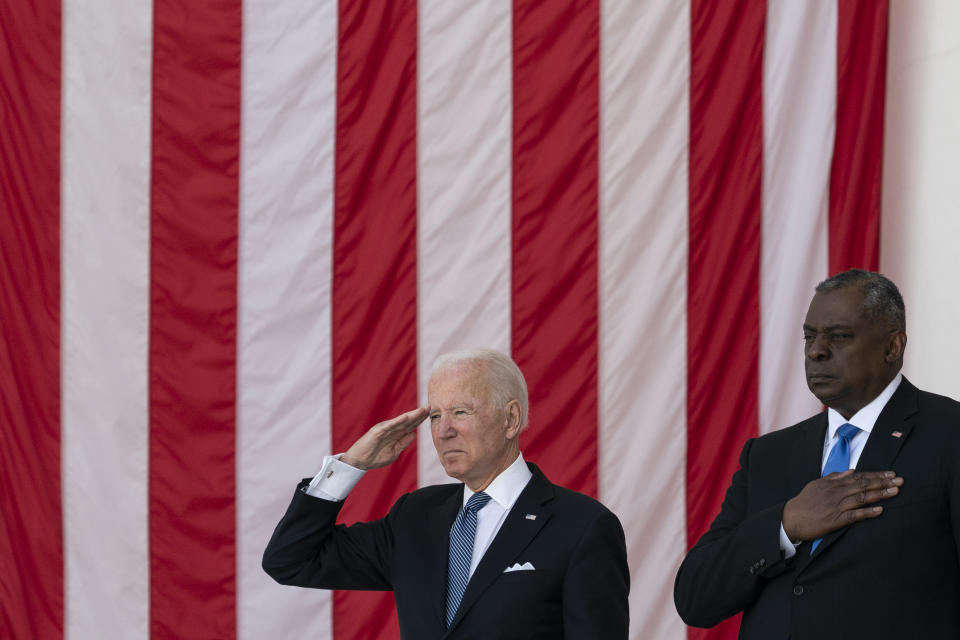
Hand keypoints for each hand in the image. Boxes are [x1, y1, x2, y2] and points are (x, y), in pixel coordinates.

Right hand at [340, 407, 428, 469]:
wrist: (359, 462)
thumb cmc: (375, 457)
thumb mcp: (394, 452)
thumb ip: (403, 443)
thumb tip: (414, 433)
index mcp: (395, 434)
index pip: (410, 425)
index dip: (419, 420)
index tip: (430, 414)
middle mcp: (390, 429)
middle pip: (407, 421)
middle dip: (418, 415)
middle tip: (429, 408)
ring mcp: (384, 429)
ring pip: (400, 421)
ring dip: (411, 415)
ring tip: (421, 410)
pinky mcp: (377, 431)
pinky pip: (389, 426)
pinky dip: (398, 421)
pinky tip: (406, 417)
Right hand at [782, 470, 903, 541]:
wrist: (791, 518)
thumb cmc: (804, 502)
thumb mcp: (817, 484)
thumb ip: (835, 477)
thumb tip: (851, 471)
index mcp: (833, 483)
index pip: (859, 477)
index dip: (876, 475)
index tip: (890, 474)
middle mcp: (836, 493)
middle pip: (863, 485)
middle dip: (883, 482)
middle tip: (899, 480)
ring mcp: (837, 506)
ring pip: (862, 498)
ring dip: (879, 494)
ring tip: (895, 491)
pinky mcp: (836, 520)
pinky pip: (855, 515)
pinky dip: (868, 512)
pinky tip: (880, 510)